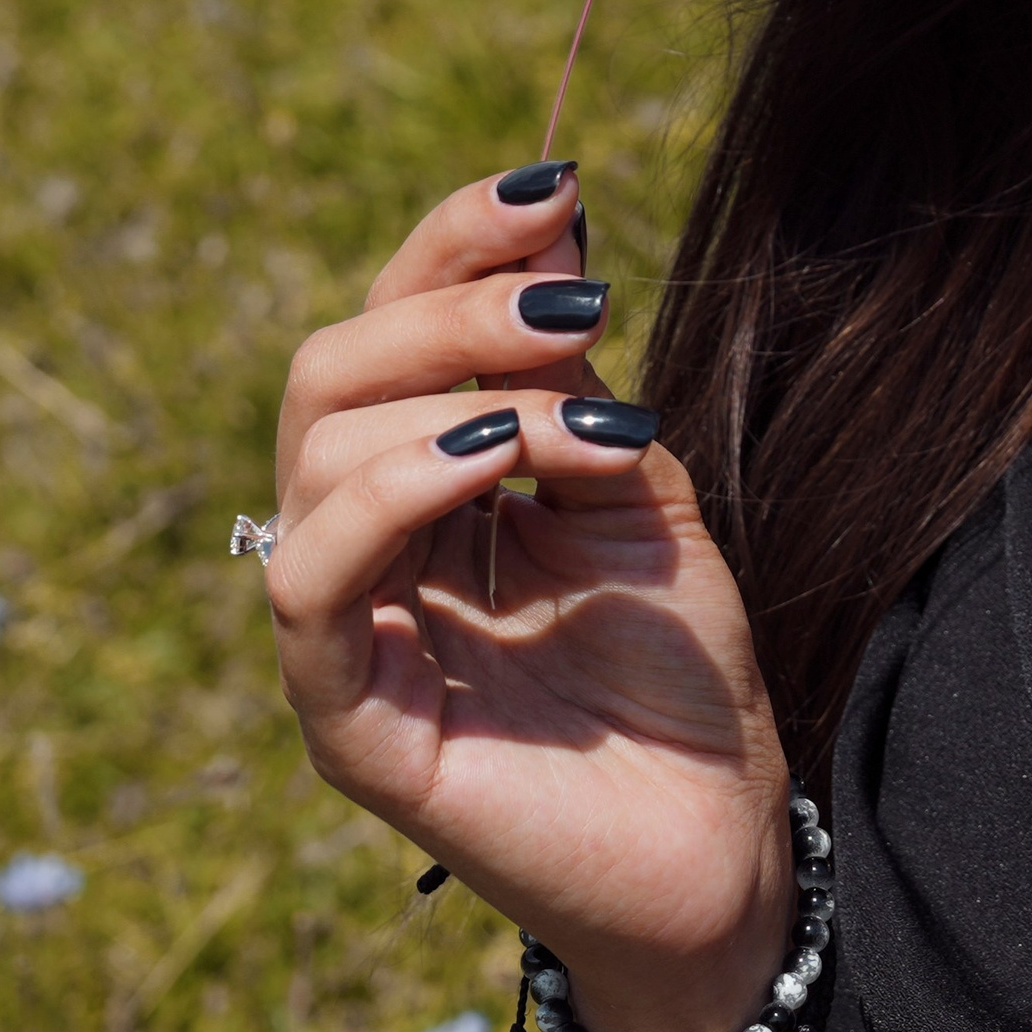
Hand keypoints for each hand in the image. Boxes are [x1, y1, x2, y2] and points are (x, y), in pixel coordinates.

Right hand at [269, 166, 792, 1031]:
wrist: (723, 842)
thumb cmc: (677, 673)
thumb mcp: (637, 485)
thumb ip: (573, 375)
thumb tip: (551, 220)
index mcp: (422, 483)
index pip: (387, 327)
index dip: (453, 244)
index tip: (557, 190)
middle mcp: (365, 548)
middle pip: (332, 372)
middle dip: (450, 306)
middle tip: (576, 300)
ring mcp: (346, 636)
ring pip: (315, 456)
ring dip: (450, 393)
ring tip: (571, 412)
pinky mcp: (348, 720)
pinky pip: (309, 581)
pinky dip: (390, 495)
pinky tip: (491, 459)